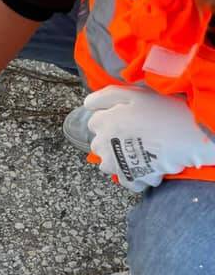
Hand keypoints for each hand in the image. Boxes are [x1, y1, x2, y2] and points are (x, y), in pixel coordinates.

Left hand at [85, 85, 214, 191]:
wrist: (185, 136)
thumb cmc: (161, 112)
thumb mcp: (133, 94)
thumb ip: (105, 96)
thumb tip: (88, 104)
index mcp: (101, 123)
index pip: (95, 122)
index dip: (112, 119)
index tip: (126, 120)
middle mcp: (102, 145)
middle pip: (99, 144)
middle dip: (112, 140)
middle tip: (135, 135)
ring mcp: (114, 164)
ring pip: (109, 164)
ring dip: (120, 159)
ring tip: (142, 151)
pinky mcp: (128, 178)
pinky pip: (125, 179)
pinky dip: (134, 175)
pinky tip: (147, 164)